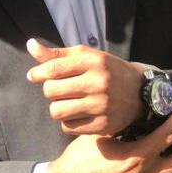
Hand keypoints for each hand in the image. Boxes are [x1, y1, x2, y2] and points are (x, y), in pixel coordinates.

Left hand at [27, 38, 145, 135]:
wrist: (140, 92)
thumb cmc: (106, 71)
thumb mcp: (85, 56)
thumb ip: (57, 54)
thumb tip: (30, 44)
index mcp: (93, 61)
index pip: (54, 68)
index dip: (38, 73)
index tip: (33, 75)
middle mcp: (98, 83)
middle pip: (51, 91)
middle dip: (50, 90)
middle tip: (60, 89)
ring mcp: (101, 106)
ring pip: (57, 112)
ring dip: (57, 108)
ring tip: (68, 102)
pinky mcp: (103, 125)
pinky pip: (68, 128)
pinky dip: (67, 122)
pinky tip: (78, 114)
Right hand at [46, 97, 171, 172]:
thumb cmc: (78, 160)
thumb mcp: (99, 135)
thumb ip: (121, 125)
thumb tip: (137, 111)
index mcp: (137, 157)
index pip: (170, 133)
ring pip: (170, 172)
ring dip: (167, 157)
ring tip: (153, 146)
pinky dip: (151, 169)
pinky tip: (134, 161)